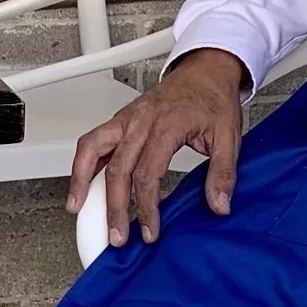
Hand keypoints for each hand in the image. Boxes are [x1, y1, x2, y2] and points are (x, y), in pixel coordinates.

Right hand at [67, 48, 249, 246]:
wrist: (205, 71)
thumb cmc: (213, 100)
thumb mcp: (229, 137)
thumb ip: (222, 173)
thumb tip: (219, 204)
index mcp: (166, 125)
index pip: (147, 174)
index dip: (146, 208)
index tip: (150, 231)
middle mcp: (140, 121)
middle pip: (117, 169)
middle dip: (114, 208)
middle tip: (117, 235)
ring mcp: (126, 119)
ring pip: (92, 148)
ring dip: (80, 179)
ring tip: (76, 207)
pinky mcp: (120, 120)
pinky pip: (92, 141)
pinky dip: (81, 162)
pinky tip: (80, 183)